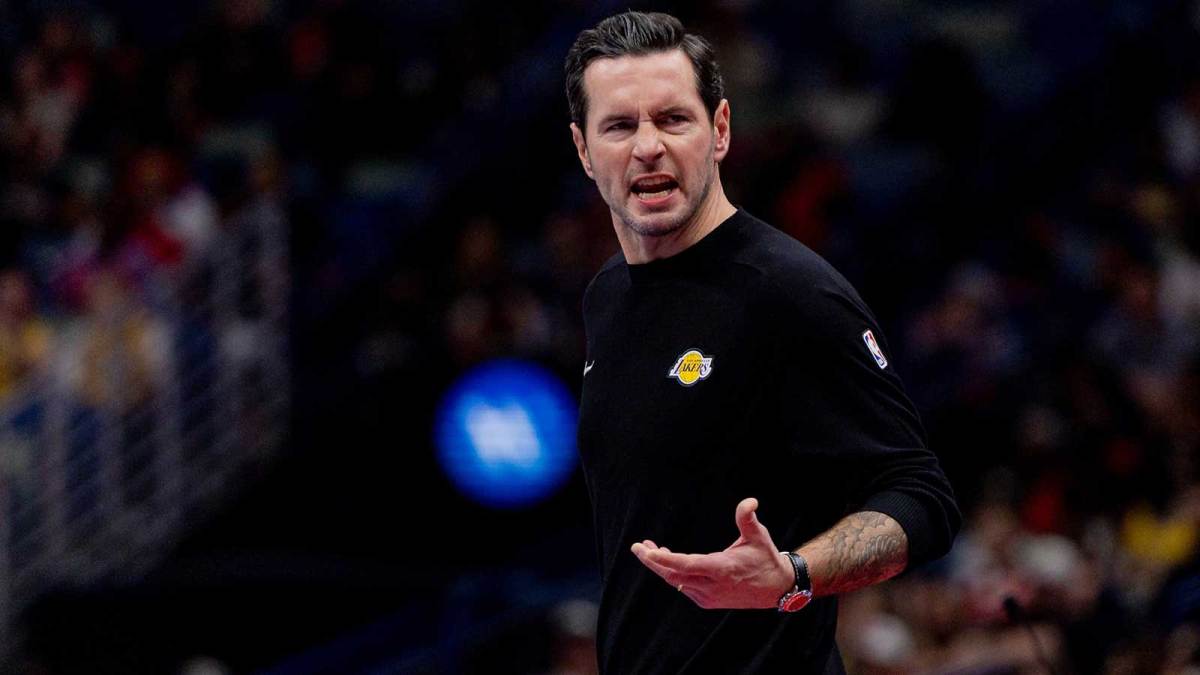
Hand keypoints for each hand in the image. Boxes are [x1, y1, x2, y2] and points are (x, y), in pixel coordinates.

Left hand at [630, 497, 794, 609]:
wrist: (776, 588)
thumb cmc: (765, 558)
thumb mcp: (758, 536)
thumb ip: (748, 518)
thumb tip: (750, 501)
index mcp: (721, 569)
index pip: (685, 565)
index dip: (663, 558)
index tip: (645, 550)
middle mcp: (712, 587)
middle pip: (673, 576)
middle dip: (653, 561)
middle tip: (638, 546)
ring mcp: (708, 597)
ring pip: (676, 582)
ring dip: (661, 566)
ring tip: (648, 548)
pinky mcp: (707, 601)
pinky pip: (683, 587)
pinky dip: (673, 573)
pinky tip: (668, 559)